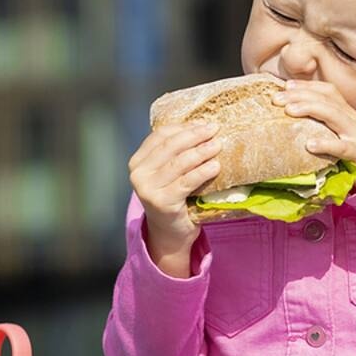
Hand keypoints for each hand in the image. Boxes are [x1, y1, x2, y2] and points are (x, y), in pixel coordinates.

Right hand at [128, 122, 221, 256]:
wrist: (170, 232)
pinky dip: (203, 172)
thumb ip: (176, 153)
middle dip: (194, 135)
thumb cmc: (174, 197)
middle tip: (214, 129)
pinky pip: (187, 182)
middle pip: (170, 146)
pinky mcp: (162, 202)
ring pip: (179, 163)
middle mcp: (138, 174)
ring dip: (201, 152)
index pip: (160, 135)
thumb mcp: (168, 173)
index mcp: (138, 161)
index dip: (183, 127)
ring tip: (218, 145)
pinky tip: (216, 166)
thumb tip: (203, 127)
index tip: (203, 122)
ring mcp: (148, 189)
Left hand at [271, 80, 355, 186]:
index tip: (286, 85)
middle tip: (277, 99)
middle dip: (300, 95)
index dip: (307, 86)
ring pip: (333, 115)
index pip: (327, 91)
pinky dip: (326, 144)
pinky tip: (309, 145)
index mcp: (346, 111)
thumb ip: (323, 122)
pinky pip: (342, 147)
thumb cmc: (355, 150)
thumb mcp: (340, 131)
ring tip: (289, 111)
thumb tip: (295, 114)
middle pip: (326, 99)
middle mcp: (352, 117)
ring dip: (309, 109)